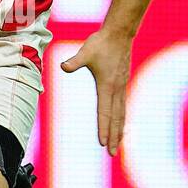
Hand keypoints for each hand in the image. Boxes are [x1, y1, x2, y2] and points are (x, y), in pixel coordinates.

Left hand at [61, 29, 131, 155]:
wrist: (120, 34)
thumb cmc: (101, 43)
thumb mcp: (85, 52)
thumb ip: (74, 62)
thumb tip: (63, 66)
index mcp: (107, 86)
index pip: (105, 112)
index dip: (103, 128)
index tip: (103, 143)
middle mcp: (116, 90)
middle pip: (115, 119)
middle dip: (113, 137)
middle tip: (112, 153)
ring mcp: (121, 87)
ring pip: (121, 114)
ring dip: (119, 131)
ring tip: (118, 144)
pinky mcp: (123, 83)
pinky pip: (123, 106)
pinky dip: (122, 119)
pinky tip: (121, 125)